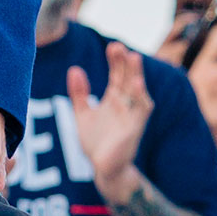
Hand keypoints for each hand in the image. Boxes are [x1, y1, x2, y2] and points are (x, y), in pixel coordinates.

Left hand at [65, 43, 154, 199]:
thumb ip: (79, 94)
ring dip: (136, 75)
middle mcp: (125, 105)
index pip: (117, 76)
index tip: (113, 46)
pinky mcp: (135, 129)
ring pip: (137, 91)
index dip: (116, 61)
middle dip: (124, 63)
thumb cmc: (96, 142)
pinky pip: (141, 111)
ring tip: (133, 57)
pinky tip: (137, 84)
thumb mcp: (82, 114)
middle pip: (127, 79)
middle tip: (119, 46)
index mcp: (114, 100)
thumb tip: (75, 69)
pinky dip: (140, 97)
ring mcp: (131, 116)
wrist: (103, 169)